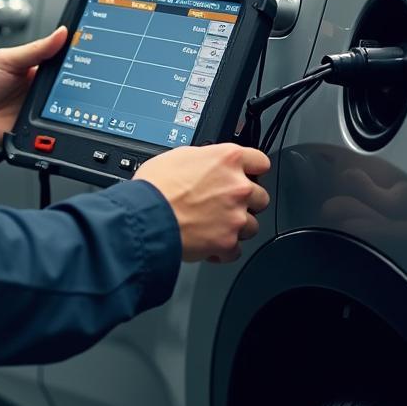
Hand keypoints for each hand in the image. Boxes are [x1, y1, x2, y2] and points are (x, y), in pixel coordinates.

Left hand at [0, 26, 68, 150]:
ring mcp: (40, 109)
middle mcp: (40, 88)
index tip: (89, 51)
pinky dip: (59, 123)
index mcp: (36, 67)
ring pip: (66, 106)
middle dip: (77, 83)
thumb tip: (62, 32)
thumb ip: (36, 49)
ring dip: (69, 103)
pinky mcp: (37, 127)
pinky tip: (58, 116)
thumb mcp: (8, 59)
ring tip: (66, 97)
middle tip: (80, 77)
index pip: (63, 61)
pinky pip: (55, 126)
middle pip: (69, 85)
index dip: (76, 58)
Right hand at [134, 143, 270, 262]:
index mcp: (228, 159)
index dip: (253, 169)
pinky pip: (236, 250)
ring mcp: (235, 216)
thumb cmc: (156, 185)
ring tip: (214, 224)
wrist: (145, 215)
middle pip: (261, 196)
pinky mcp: (227, 242)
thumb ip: (206, 159)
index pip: (261, 161)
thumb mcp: (180, 155)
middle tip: (225, 203)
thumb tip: (208, 165)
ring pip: (252, 225)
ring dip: (236, 226)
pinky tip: (209, 242)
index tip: (249, 175)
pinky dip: (224, 249)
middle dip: (246, 201)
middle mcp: (237, 186)